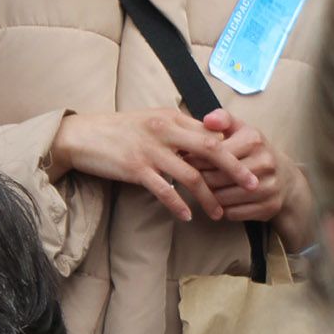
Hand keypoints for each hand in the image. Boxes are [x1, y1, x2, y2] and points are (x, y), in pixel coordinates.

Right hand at [50, 107, 260, 222]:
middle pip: (211, 149)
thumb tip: (203, 142)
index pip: (211, 132)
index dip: (232, 150)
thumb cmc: (117, 130)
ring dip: (208, 196)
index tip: (248, 165)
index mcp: (171, 116)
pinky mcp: (135, 167)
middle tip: (252, 186)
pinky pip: (164, 189)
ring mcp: (150, 149)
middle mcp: (165, 130)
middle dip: (235, 169)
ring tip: (218, 213)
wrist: (81, 136)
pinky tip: (187, 216)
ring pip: (191, 174)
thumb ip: (176, 130)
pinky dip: (178, 204)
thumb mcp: (150, 121)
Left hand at [200, 109, 314, 245]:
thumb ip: (222, 119)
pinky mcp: (269, 207)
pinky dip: (222, 210)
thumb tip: (207, 120)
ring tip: (203, 189)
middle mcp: (264, 163)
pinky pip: (233, 213)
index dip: (195, 158)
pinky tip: (220, 202)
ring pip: (222, 198)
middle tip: (190, 177)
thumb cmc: (254, 151)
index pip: (213, 153)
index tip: (185, 159)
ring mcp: (269, 187)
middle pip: (215, 178)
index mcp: (254, 140)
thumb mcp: (241, 130)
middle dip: (199, 179)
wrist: (285, 178)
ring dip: (209, 196)